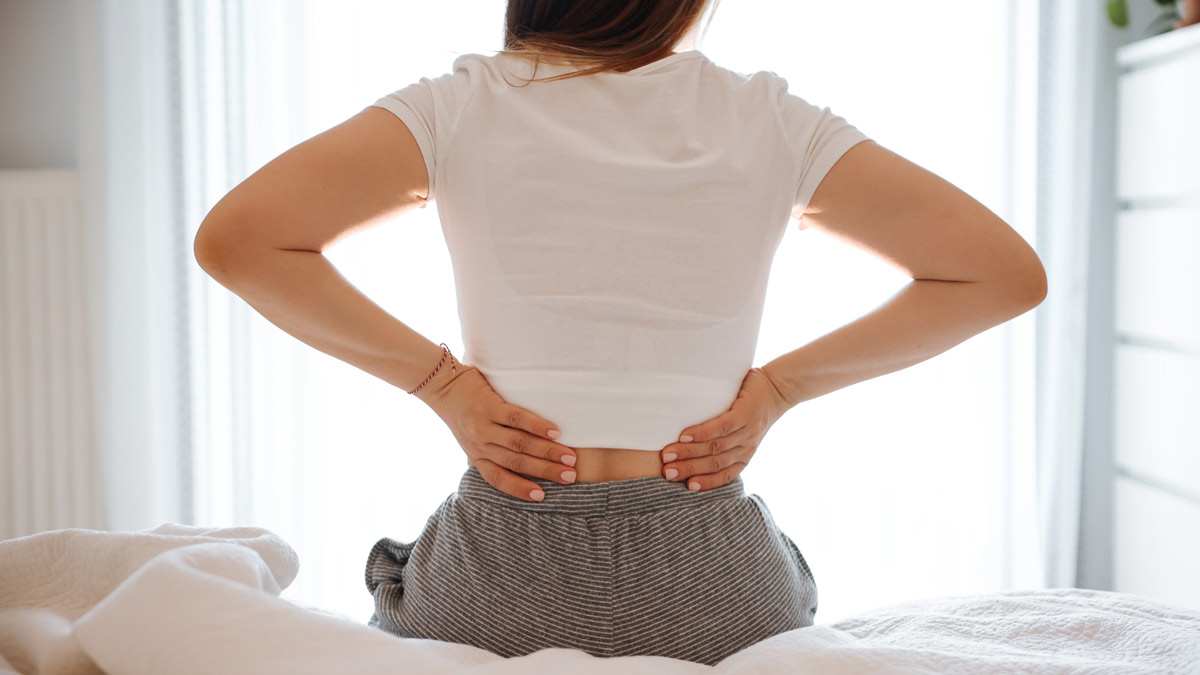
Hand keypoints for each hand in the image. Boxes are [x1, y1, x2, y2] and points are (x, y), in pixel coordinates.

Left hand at [420, 365, 578, 501]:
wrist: (442, 385)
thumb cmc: (463, 412)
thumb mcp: (471, 439)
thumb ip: (491, 451)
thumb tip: (523, 462)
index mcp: (477, 457)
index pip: (499, 479)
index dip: (519, 489)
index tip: (542, 497)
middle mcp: (480, 445)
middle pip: (516, 463)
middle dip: (545, 471)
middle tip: (569, 477)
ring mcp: (483, 426)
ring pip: (519, 444)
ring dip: (547, 452)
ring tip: (569, 457)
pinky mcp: (488, 406)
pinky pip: (515, 418)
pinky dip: (536, 426)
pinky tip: (554, 432)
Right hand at [659, 366, 791, 490]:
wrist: (777, 388)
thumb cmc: (752, 409)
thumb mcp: (742, 432)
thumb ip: (723, 442)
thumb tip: (686, 447)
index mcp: (744, 456)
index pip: (724, 475)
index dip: (705, 482)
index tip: (685, 486)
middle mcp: (745, 447)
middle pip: (714, 463)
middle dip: (689, 469)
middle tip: (667, 472)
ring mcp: (746, 431)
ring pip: (715, 447)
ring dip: (689, 453)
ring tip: (669, 454)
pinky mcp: (745, 414)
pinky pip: (722, 427)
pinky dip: (702, 433)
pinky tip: (685, 436)